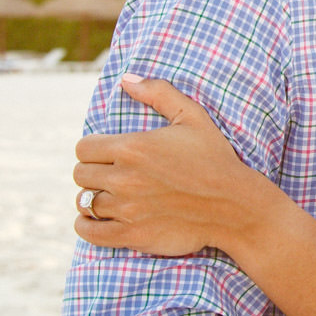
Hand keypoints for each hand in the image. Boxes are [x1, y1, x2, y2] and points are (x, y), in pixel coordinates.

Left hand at [72, 74, 272, 256]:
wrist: (234, 206)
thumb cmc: (215, 158)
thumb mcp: (193, 116)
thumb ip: (158, 93)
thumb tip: (126, 79)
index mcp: (132, 147)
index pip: (84, 148)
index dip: (93, 150)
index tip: (106, 154)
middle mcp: (123, 178)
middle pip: (80, 174)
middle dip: (93, 172)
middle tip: (110, 175)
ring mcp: (126, 209)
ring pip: (83, 202)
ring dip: (92, 198)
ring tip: (107, 196)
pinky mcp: (130, 235)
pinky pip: (87, 231)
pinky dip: (86, 225)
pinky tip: (95, 220)